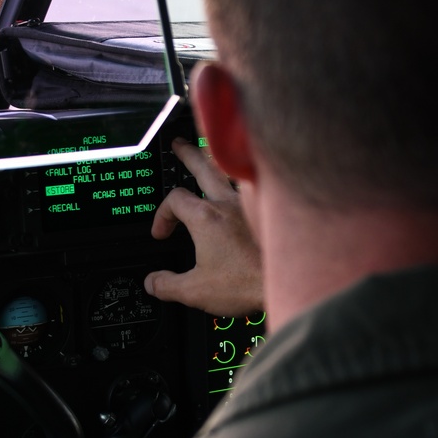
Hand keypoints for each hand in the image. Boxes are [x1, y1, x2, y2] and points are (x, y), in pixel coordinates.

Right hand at [144, 137, 262, 316]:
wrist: (284, 281)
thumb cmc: (247, 283)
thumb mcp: (195, 291)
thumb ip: (168, 285)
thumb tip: (153, 282)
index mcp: (206, 217)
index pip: (174, 201)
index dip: (161, 215)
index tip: (161, 233)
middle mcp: (228, 204)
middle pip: (203, 168)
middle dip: (188, 155)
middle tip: (179, 146)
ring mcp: (250, 206)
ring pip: (230, 173)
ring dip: (217, 161)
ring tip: (210, 153)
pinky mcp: (267, 215)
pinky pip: (252, 189)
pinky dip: (243, 181)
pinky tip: (245, 185)